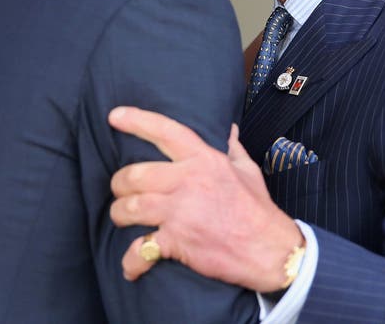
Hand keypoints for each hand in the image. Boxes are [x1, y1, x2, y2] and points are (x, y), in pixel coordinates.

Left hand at [108, 106, 303, 292]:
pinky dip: (132, 261)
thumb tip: (228, 129)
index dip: (136, 121)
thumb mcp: (247, 172)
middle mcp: (188, 182)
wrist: (270, 250)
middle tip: (121, 190)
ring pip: (130, 207)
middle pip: (135, 174)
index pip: (165, 132)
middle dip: (120, 183)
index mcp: (204, 160)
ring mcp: (180, 212)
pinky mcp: (177, 241)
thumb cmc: (257, 210)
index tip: (114, 116)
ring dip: (119, 215)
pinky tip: (131, 267)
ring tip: (122, 218)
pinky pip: (141, 250)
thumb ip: (232, 148)